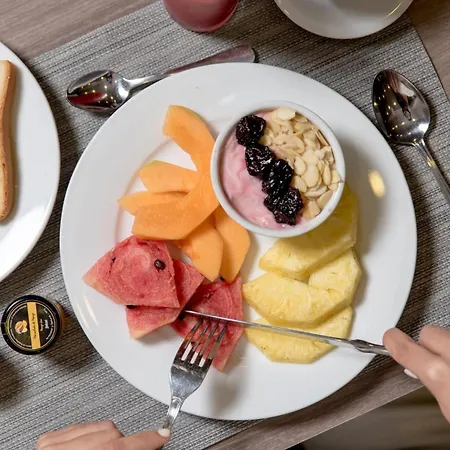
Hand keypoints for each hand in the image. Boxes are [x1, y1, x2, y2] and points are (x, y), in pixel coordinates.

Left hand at [36, 421, 169, 449]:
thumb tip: (145, 449)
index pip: (123, 446)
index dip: (147, 440)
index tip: (162, 434)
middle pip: (112, 434)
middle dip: (123, 444)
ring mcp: (52, 445)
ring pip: (98, 427)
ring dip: (108, 440)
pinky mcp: (45, 441)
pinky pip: (80, 427)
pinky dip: (90, 436)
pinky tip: (89, 448)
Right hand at [384, 326, 449, 421]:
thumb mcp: (446, 408)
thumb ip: (430, 383)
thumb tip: (418, 370)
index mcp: (438, 373)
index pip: (403, 345)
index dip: (394, 342)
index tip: (390, 340)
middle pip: (428, 332)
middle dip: (427, 343)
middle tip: (432, 361)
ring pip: (445, 334)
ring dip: (445, 347)